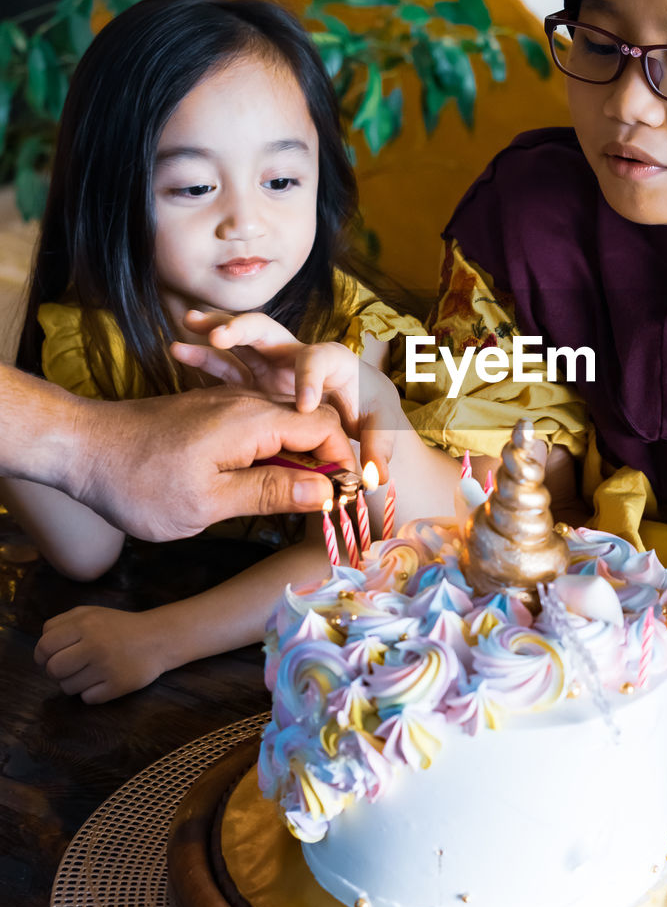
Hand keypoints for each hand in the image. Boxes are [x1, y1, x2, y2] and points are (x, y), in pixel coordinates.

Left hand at [35, 605, 167, 702]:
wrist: (158, 639)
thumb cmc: (120, 626)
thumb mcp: (91, 613)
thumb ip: (62, 624)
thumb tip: (41, 649)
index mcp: (85, 624)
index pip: (45, 645)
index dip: (42, 654)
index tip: (51, 657)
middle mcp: (94, 644)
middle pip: (53, 669)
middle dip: (57, 671)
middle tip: (71, 666)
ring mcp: (106, 667)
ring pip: (67, 687)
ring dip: (74, 683)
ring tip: (90, 672)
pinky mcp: (116, 686)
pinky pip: (87, 698)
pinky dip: (92, 692)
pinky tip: (104, 680)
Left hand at [71, 385, 350, 540]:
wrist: (81, 448)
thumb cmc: (138, 481)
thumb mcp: (207, 502)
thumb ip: (269, 493)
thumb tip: (323, 492)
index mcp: (253, 421)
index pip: (324, 429)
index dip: (343, 463)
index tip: (346, 499)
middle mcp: (246, 403)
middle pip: (309, 422)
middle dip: (328, 460)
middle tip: (329, 503)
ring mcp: (227, 405)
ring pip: (285, 424)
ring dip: (300, 458)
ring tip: (299, 497)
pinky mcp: (211, 413)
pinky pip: (259, 427)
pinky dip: (273, 452)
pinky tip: (263, 482)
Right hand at [172, 310, 403, 478]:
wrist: (359, 405)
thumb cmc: (371, 410)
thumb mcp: (380, 425)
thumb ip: (378, 448)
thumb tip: (369, 477)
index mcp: (331, 363)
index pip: (318, 360)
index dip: (309, 379)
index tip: (302, 404)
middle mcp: (297, 358)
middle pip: (270, 331)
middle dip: (244, 329)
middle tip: (219, 336)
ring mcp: (271, 367)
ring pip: (240, 341)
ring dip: (216, 329)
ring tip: (188, 324)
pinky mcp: (253, 382)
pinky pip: (226, 365)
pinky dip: (204, 356)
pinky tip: (178, 351)